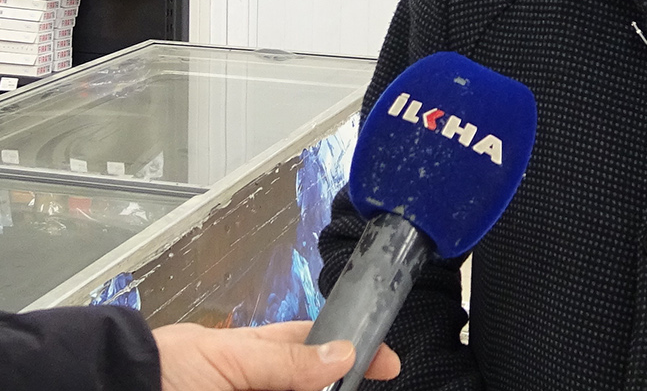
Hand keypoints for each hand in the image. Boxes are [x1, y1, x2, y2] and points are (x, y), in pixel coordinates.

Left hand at [153, 320, 400, 390]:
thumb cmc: (167, 370)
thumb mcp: (232, 359)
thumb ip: (287, 360)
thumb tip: (344, 353)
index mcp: (257, 354)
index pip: (317, 349)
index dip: (352, 354)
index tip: (389, 365)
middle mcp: (257, 382)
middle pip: (310, 385)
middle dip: (335, 387)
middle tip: (363, 386)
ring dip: (324, 390)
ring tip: (338, 389)